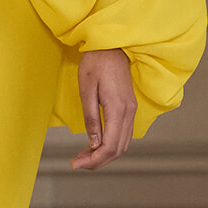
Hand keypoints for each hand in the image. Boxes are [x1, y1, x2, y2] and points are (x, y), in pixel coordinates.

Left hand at [69, 48, 135, 169]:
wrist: (110, 44)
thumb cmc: (95, 63)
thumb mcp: (86, 90)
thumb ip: (91, 119)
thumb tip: (94, 144)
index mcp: (118, 109)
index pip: (109, 146)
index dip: (93, 160)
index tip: (76, 163)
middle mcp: (129, 112)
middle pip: (118, 149)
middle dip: (98, 161)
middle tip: (78, 163)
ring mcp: (131, 110)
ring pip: (122, 144)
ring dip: (104, 154)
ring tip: (84, 156)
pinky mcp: (129, 107)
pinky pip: (123, 134)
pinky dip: (110, 144)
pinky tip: (95, 144)